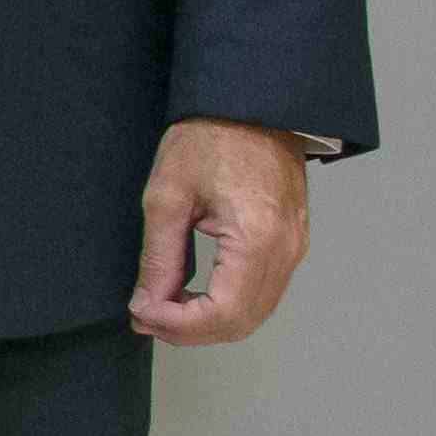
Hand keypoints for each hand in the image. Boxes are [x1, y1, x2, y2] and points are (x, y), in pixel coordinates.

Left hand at [132, 118, 310, 346]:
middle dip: (188, 330)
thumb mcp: (167, 196)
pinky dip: (226, 306)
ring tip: (161, 307)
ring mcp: (294, 249)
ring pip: (254, 314)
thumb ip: (159, 257)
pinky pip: (262, 294)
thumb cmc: (210, 138)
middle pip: (241, 323)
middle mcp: (286, 250)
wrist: (250, 105)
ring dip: (207, 323)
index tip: (140, 313)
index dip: (176, 324)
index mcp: (258, 238)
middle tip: (144, 316)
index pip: (222, 313)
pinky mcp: (291, 244)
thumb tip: (148, 303)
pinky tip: (191, 295)